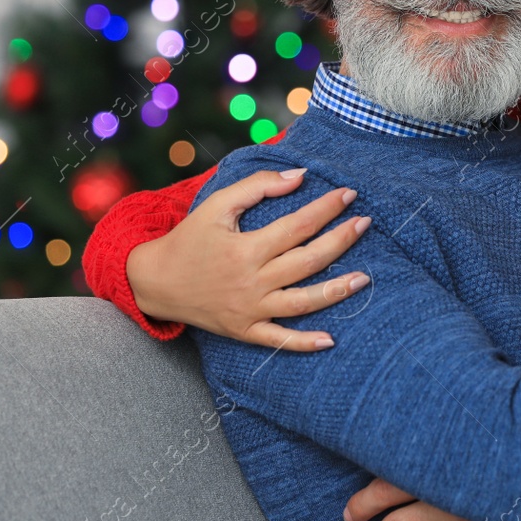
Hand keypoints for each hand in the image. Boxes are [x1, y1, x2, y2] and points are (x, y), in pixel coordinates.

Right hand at [127, 169, 372, 348]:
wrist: (155, 282)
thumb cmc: (189, 239)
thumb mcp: (217, 205)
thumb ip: (257, 186)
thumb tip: (300, 176)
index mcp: (246, 249)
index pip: (298, 226)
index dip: (326, 209)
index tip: (348, 194)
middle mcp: (251, 281)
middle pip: (307, 261)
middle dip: (340, 241)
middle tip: (365, 223)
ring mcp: (249, 310)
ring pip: (301, 302)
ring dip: (335, 291)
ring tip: (364, 279)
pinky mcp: (244, 331)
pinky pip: (278, 340)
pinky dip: (303, 343)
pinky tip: (331, 340)